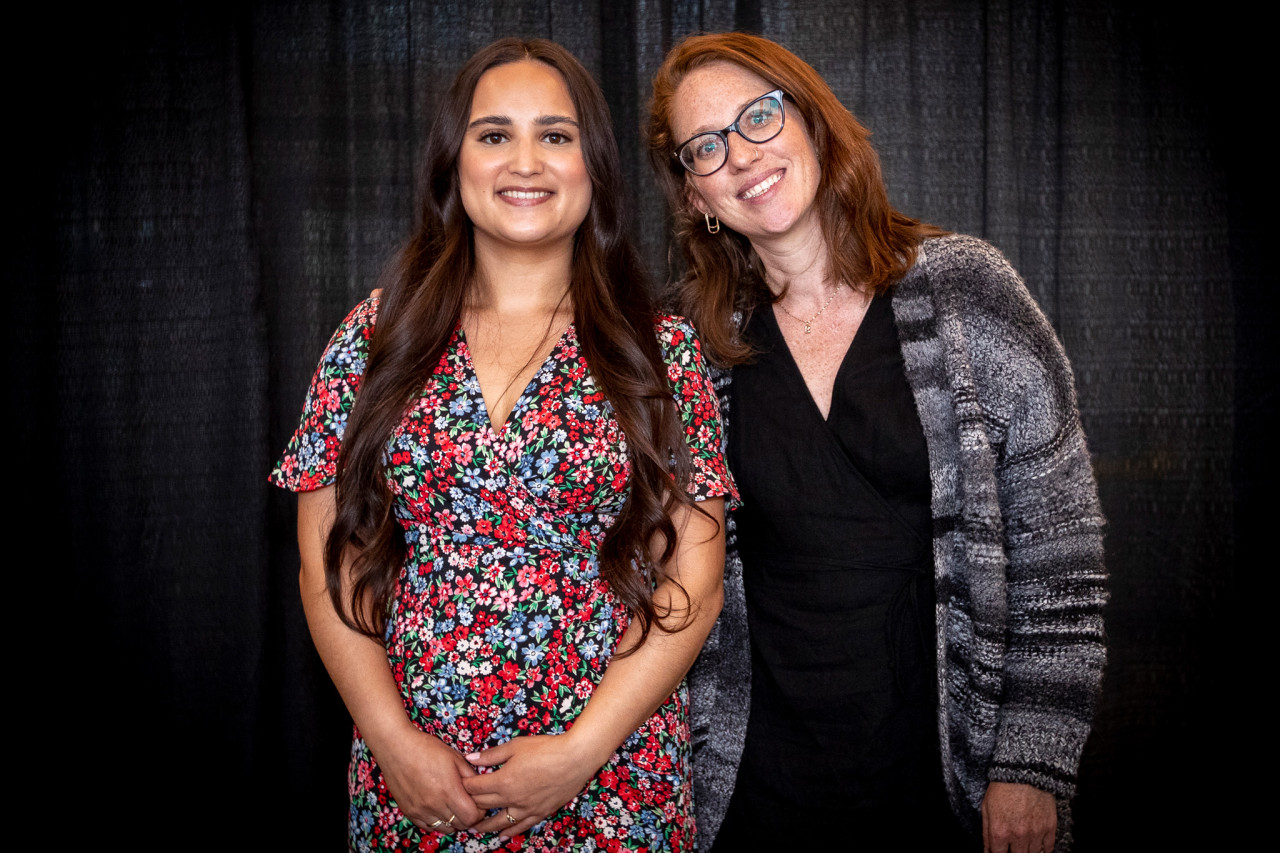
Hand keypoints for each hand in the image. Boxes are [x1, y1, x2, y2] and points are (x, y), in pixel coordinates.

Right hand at [371, 727, 483, 834]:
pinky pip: (428, 826)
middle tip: (466, 804)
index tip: (477, 802)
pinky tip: (438, 808)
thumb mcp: (455, 757)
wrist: (397, 747)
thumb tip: (480, 789)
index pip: (471, 817)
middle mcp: (434, 804)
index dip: (479, 811)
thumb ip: (470, 775)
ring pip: (445, 828)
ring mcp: (420, 810)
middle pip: (460, 824)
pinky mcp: (409, 811)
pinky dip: (437, 821)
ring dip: (452, 820)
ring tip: (451, 806)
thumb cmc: (427, 748)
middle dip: (467, 816)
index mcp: (449, 790)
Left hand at [462, 734, 600, 836]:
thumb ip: (492, 755)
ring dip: (485, 825)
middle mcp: (512, 798)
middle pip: (484, 805)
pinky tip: (502, 836)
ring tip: (474, 828)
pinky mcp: (539, 812)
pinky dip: (509, 832)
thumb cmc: (546, 748)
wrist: (575, 758)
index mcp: (504, 780)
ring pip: (499, 822)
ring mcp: (526, 808)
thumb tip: (471, 758)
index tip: (459, 784)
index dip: (464, 785)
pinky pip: (521, 827)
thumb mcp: (516, 746)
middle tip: (461, 805)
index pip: (476, 788)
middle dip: (471, 804)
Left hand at [982, 782, 1056, 852]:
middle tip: (1012, 847)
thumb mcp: (986, 808)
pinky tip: (1037, 847)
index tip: (1000, 851)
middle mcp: (1018, 836)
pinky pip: (1048, 848)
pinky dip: (1043, 850)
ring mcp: (1036, 833)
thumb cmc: (1003, 787)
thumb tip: (987, 851)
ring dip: (1027, 852)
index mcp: (1000, 832)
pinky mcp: (1049, 827)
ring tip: (1023, 846)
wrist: (1025, 771)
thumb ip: (986, 833)